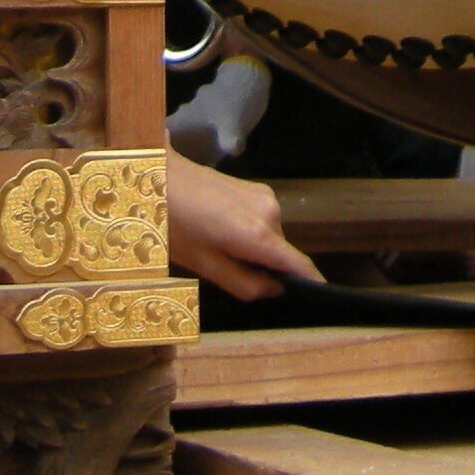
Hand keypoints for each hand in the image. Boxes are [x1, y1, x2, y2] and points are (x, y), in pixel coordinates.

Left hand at [168, 154, 317, 300]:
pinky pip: (262, 221)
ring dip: (253, 249)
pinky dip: (249, 232)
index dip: (311, 284)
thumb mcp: (205, 265)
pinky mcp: (257, 187)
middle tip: (227, 270)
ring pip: (270, 238)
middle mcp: (273, 212)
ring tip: (217, 244)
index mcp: (260, 235)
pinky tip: (219, 226)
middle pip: (281, 254)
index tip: (315, 299)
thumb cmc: (176, 226)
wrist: (160, 176)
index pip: (300, 265)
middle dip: (263, 267)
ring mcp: (266, 196)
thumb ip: (244, 284)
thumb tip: (276, 290)